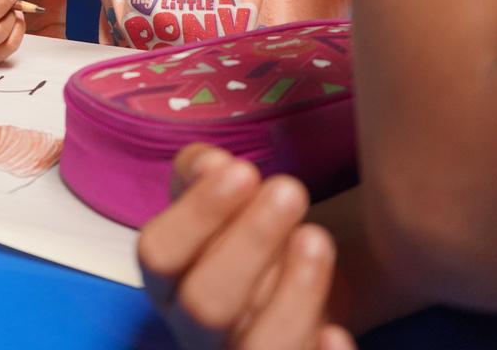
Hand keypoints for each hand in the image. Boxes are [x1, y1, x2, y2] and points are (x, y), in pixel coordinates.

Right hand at [139, 144, 353, 349]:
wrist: (294, 290)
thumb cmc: (242, 236)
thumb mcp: (216, 199)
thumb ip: (203, 171)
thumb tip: (211, 164)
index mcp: (167, 282)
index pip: (159, 254)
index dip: (197, 214)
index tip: (244, 170)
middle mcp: (194, 330)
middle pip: (204, 303)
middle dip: (249, 243)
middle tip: (291, 189)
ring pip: (257, 348)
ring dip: (293, 294)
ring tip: (319, 238)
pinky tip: (337, 333)